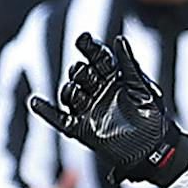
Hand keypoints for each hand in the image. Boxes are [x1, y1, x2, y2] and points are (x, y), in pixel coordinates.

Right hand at [28, 32, 187, 185]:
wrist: (153, 149)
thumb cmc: (152, 117)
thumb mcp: (143, 88)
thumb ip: (129, 64)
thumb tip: (120, 39)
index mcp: (113, 78)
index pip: (97, 58)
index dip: (89, 47)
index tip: (83, 39)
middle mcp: (98, 91)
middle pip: (80, 74)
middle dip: (80, 71)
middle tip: (86, 74)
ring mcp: (89, 109)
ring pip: (70, 93)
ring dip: (70, 89)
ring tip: (76, 90)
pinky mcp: (81, 128)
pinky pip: (59, 118)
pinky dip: (46, 111)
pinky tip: (35, 102)